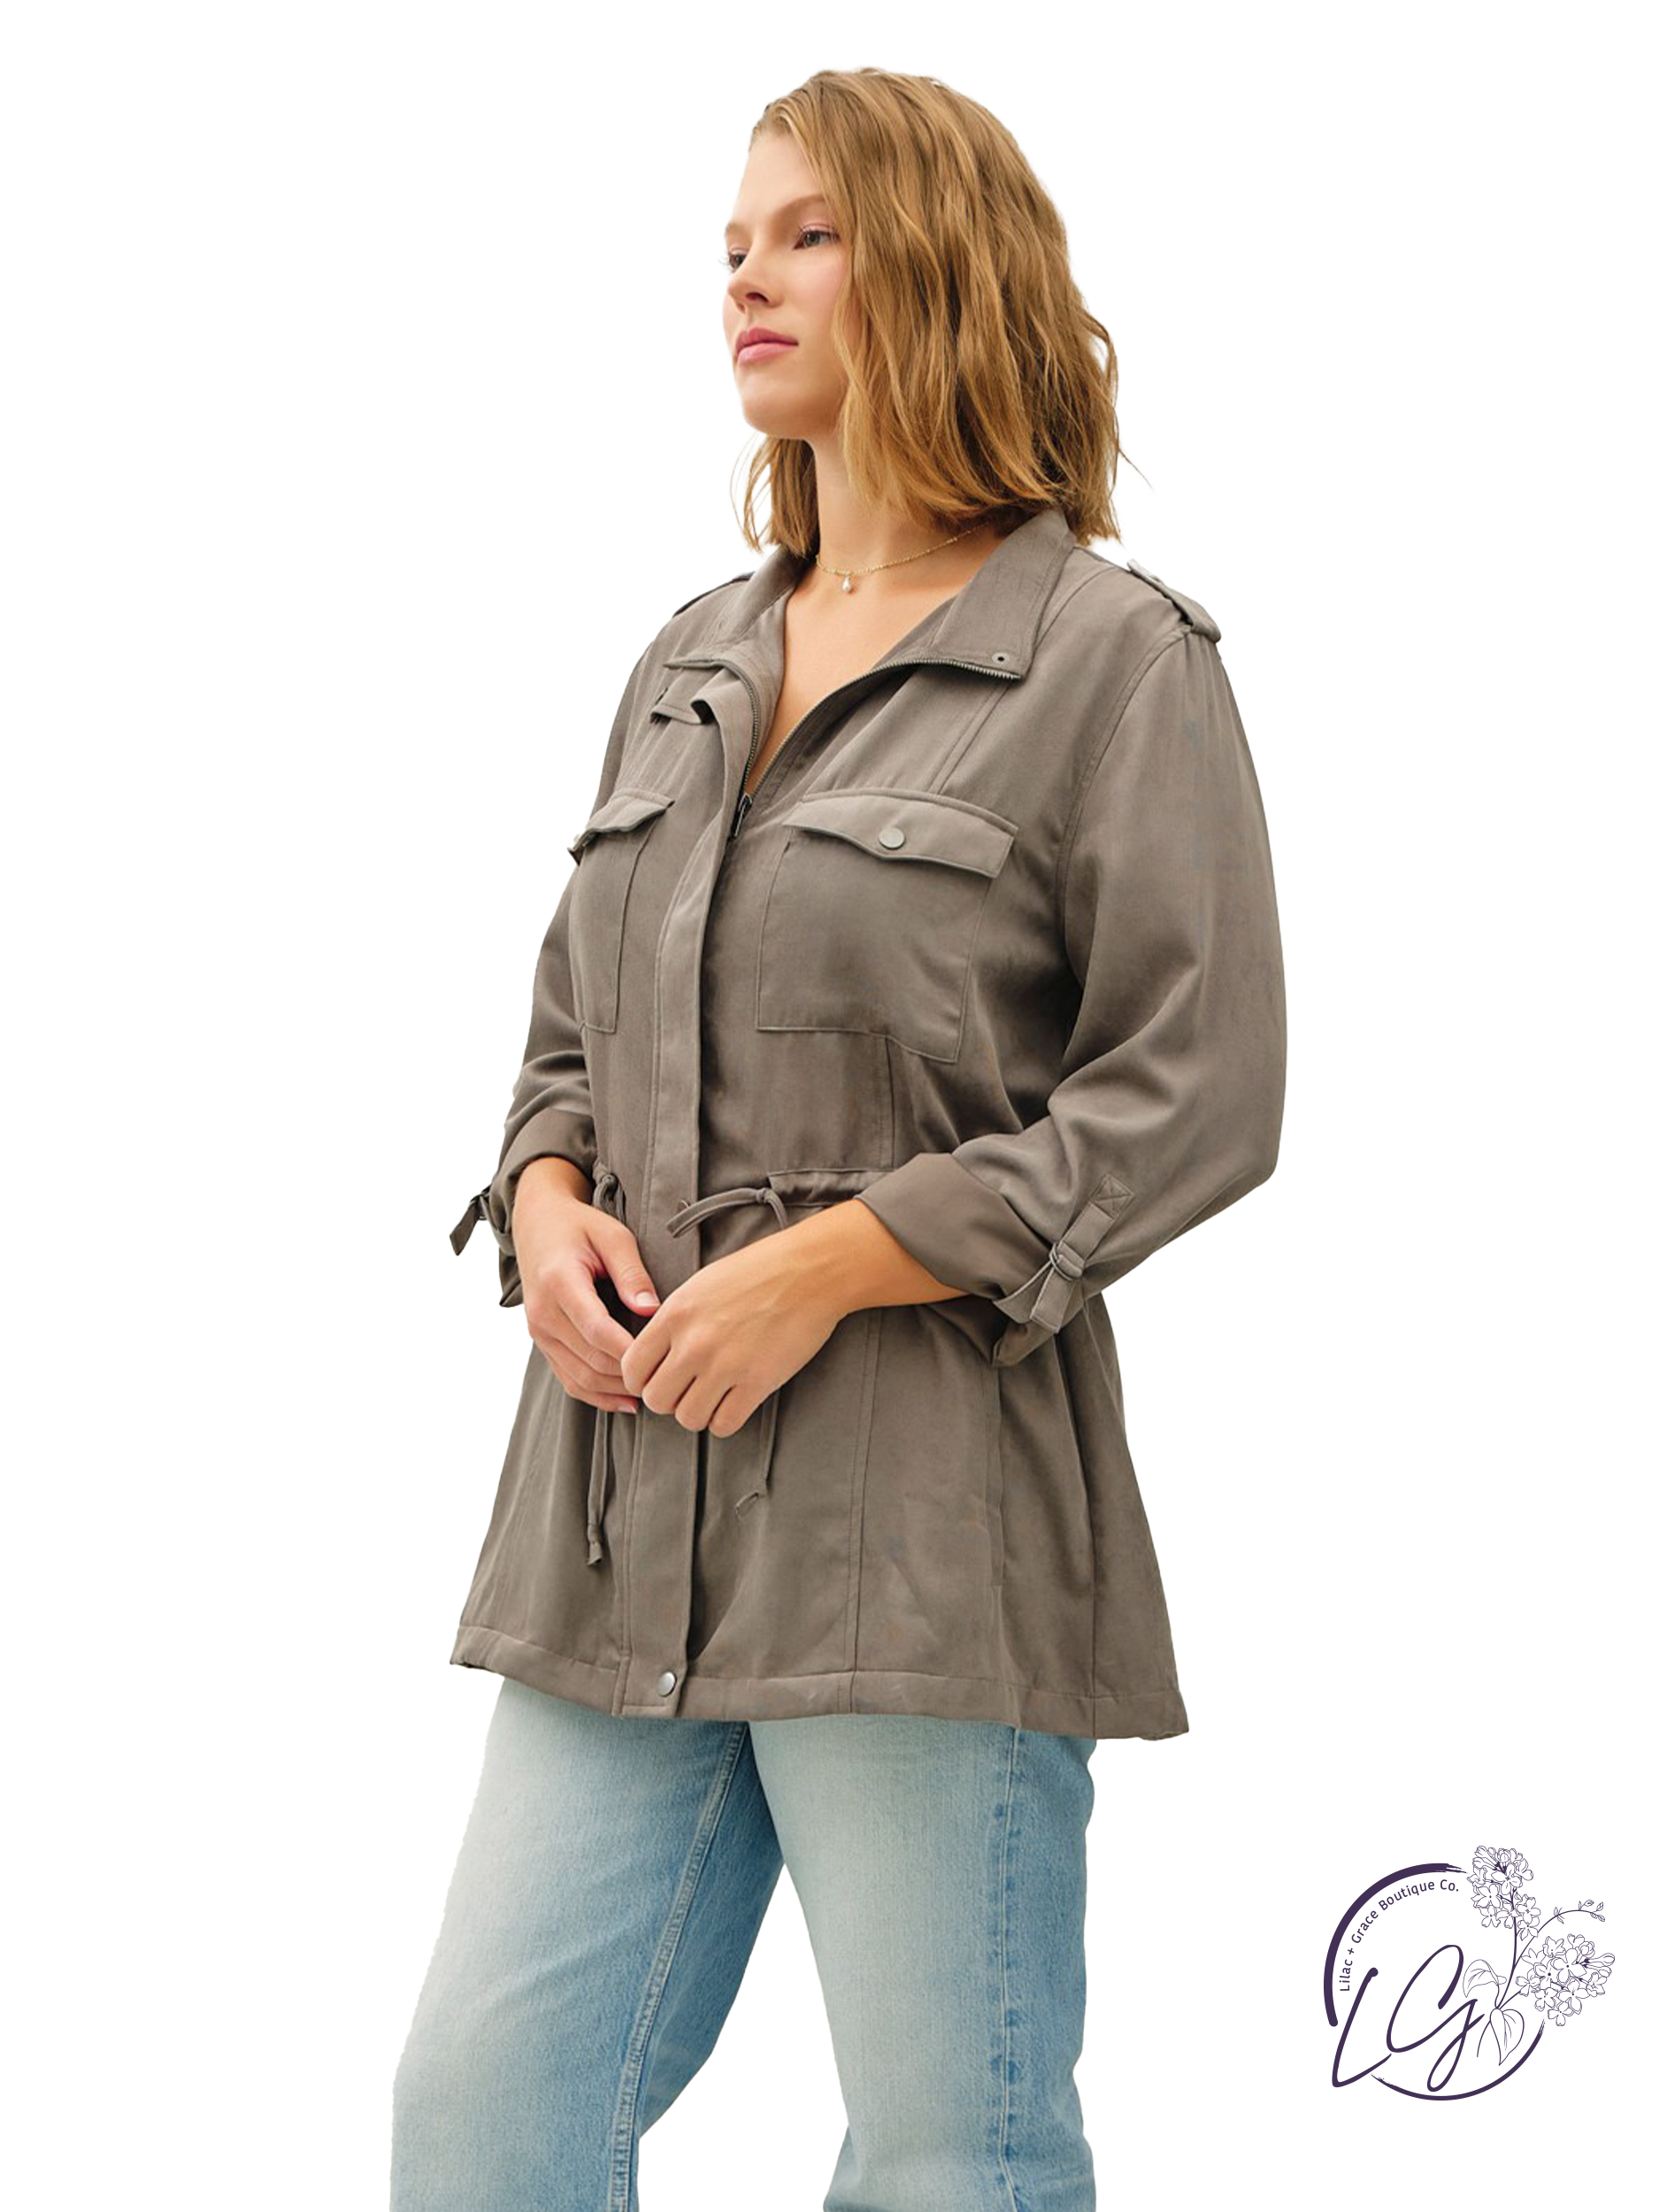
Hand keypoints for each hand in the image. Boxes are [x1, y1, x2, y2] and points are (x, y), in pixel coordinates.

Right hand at [512, 1159, 661, 1413]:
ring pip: (579, 1377)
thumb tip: (651, 1310)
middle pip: (591, 1359)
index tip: (663, 1360)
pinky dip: (596, 1394)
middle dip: (629, 1374)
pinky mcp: (542, 1341)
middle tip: (668, 1379)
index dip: (630, 1351)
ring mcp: (539, 1331)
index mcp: (560, 1282)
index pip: (598, 1330)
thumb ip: (632, 1273)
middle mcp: (543, 1312)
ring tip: (651, 1394)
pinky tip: (625, 1400)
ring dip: (615, 1391)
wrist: (537, 1224)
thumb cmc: (578, 1226)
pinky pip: (568, 1378)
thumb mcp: (612, 1236)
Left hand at [619, 1230, 848, 1435]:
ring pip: (687, 1418)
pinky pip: (724, 1424)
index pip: (632, 1368)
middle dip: (670, 1400)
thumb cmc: (759, 1271)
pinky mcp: (757, 1382)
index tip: (658, 1378)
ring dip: (698, 1412)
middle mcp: (694, 1343)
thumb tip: (659, 1353)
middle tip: (688, 1390)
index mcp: (675, 1315)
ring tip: (713, 1397)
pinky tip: (734, 1402)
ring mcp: (725, 1365)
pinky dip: (725, 1420)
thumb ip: (675, 1319)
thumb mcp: (701, 1285)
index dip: (641, 1380)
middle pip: (657, 1400)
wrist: (810, 1271)